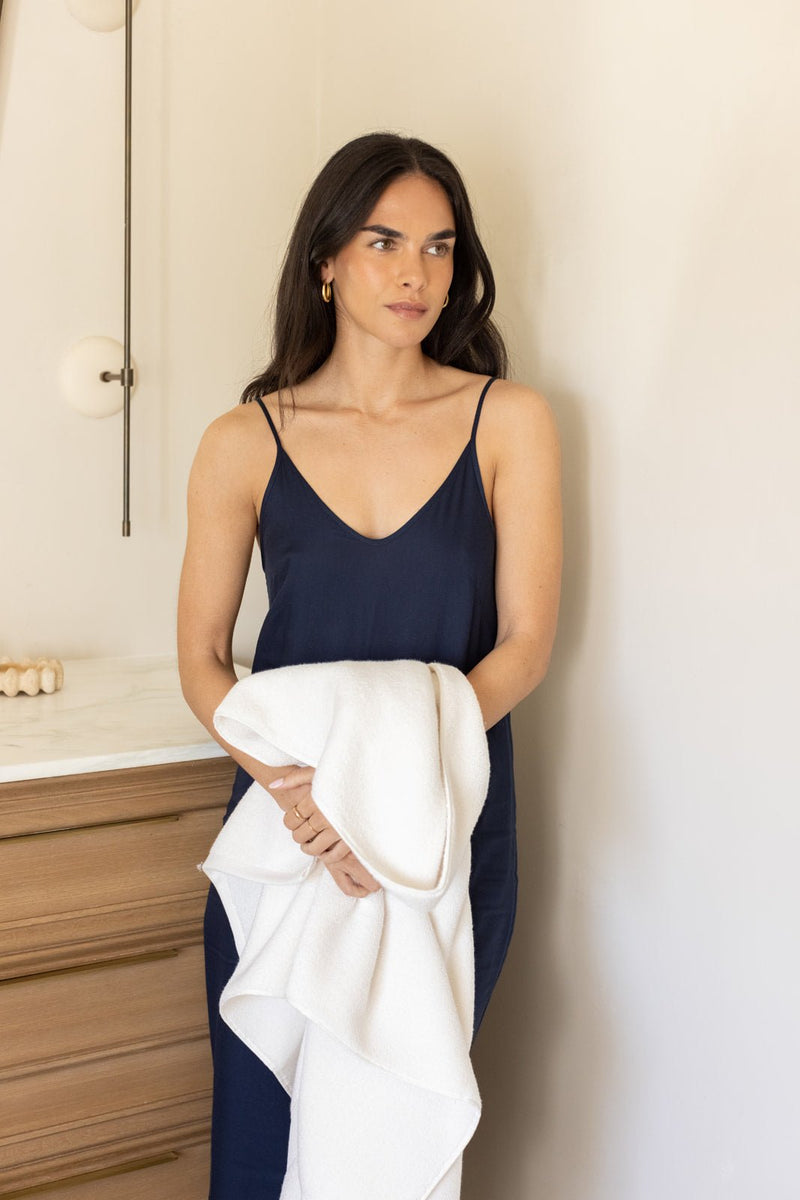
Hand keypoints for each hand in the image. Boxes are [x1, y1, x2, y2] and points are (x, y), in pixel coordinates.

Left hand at [268, 766, 381, 896]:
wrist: (373, 780)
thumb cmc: (344, 774)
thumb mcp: (318, 771)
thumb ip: (294, 778)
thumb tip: (273, 786)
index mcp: (316, 798)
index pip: (291, 818)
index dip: (288, 821)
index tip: (293, 818)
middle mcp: (326, 815)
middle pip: (300, 835)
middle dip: (297, 835)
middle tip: (300, 831)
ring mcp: (339, 829)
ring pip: (314, 848)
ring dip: (308, 848)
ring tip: (309, 843)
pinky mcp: (352, 839)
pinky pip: (334, 856)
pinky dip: (327, 857)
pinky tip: (325, 850)